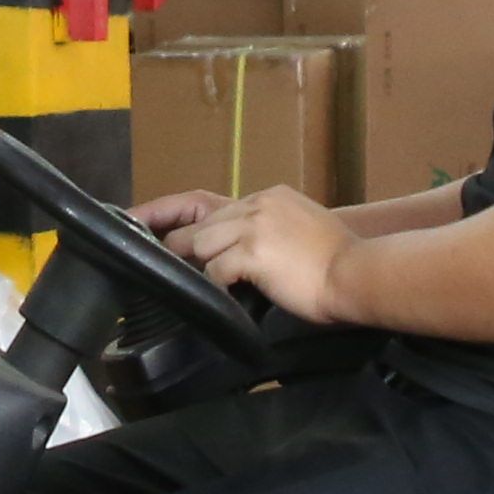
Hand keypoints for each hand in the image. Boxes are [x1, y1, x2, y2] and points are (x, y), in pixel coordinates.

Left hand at [143, 182, 350, 322]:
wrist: (358, 273)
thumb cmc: (337, 264)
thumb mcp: (300, 232)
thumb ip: (267, 232)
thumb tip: (239, 254)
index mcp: (267, 197)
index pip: (205, 200)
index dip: (166, 210)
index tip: (134, 217)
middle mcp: (257, 203)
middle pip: (199, 224)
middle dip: (179, 248)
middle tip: (162, 268)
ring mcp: (254, 224)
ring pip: (201, 244)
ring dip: (203, 269)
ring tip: (212, 286)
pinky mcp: (253, 251)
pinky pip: (216, 270)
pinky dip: (219, 287)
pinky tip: (235, 295)